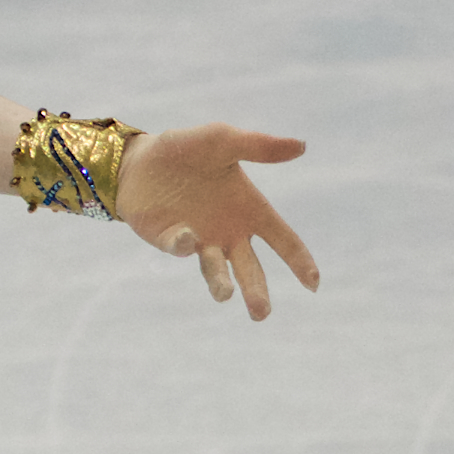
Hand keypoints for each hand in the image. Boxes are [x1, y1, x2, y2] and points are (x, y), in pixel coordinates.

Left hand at [115, 125, 317, 318]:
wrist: (140, 157)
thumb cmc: (188, 150)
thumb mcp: (224, 141)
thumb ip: (259, 146)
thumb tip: (301, 146)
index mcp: (251, 210)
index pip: (283, 239)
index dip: (300, 261)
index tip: (313, 284)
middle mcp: (229, 233)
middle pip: (250, 268)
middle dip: (257, 291)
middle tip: (261, 313)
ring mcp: (200, 241)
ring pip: (216, 271)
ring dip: (221, 284)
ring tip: (226, 295)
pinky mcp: (170, 240)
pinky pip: (180, 247)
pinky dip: (184, 245)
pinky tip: (189, 236)